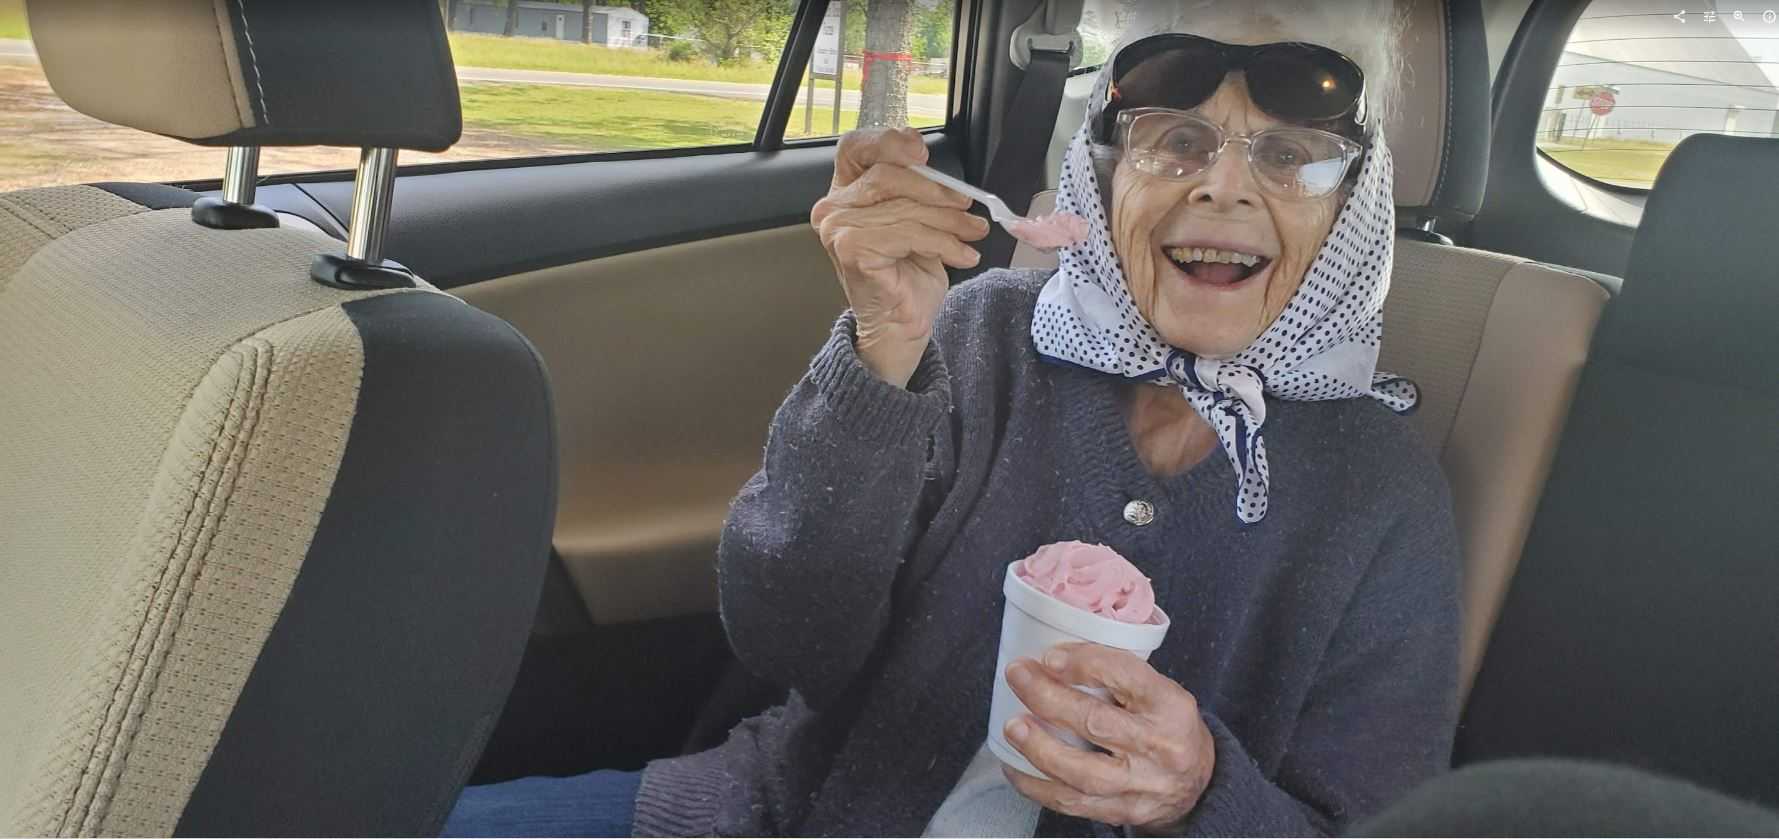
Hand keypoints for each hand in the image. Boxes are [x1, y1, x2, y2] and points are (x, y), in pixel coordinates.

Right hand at [810, 127, 988, 387]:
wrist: (900, 323)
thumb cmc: (907, 273)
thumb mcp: (916, 220)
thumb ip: (919, 192)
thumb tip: (951, 182)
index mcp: (845, 191)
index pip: (856, 147)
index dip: (889, 142)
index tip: (923, 154)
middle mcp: (832, 206)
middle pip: (888, 175)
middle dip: (937, 191)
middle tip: (967, 206)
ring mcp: (837, 228)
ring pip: (905, 208)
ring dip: (948, 222)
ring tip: (973, 235)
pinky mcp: (851, 249)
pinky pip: (908, 233)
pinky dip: (943, 244)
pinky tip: (962, 256)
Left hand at [1002, 644, 1215, 833]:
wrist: (1199, 783)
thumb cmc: (1167, 725)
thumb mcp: (1160, 692)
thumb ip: (1117, 677)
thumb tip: (1051, 660)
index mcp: (1171, 706)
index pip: (1127, 676)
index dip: (1085, 663)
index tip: (1049, 657)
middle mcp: (1160, 746)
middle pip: (1097, 722)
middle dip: (1049, 698)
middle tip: (1018, 676)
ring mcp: (1142, 785)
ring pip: (1084, 772)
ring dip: (1040, 748)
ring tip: (1013, 727)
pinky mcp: (1124, 812)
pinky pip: (1074, 803)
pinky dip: (1038, 786)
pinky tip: (1015, 767)